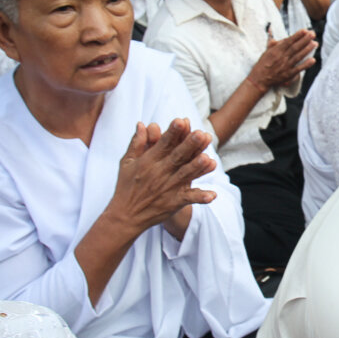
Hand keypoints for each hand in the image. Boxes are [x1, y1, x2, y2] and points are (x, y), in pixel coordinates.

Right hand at [105, 118, 217, 236]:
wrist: (125, 216)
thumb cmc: (126, 186)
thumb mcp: (127, 162)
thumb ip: (137, 143)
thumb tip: (142, 123)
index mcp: (148, 161)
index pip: (163, 144)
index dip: (173, 133)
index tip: (182, 121)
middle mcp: (159, 173)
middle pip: (177, 157)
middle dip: (190, 146)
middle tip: (202, 134)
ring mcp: (168, 188)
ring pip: (185, 175)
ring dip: (197, 168)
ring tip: (208, 159)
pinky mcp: (174, 203)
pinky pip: (189, 199)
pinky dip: (200, 197)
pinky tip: (213, 195)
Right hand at [249, 28, 316, 89]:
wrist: (260, 79)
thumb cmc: (263, 64)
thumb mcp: (266, 51)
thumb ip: (273, 43)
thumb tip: (276, 36)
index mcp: (276, 50)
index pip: (289, 41)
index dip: (297, 35)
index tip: (305, 30)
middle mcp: (282, 57)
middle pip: (295, 47)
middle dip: (305, 40)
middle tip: (313, 34)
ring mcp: (286, 66)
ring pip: (298, 56)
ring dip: (307, 50)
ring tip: (315, 43)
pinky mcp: (289, 74)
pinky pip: (299, 69)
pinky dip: (306, 64)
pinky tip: (313, 60)